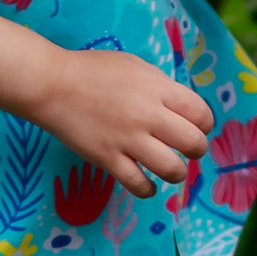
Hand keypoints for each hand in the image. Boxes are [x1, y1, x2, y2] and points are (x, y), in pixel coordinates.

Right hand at [29, 49, 213, 196]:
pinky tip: (147, 184)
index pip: (201, 113)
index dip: (204, 124)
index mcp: (158, 89)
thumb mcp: (135, 66)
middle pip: (193, 143)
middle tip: (186, 149)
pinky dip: (148, 189)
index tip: (196, 126)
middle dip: (196, 149)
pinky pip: (138, 185)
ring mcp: (128, 140)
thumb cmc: (93, 70)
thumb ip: (161, 86)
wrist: (52, 84)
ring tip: (170, 168)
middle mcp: (148, 115)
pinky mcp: (108, 159)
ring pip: (172, 169)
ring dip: (177, 172)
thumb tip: (181, 109)